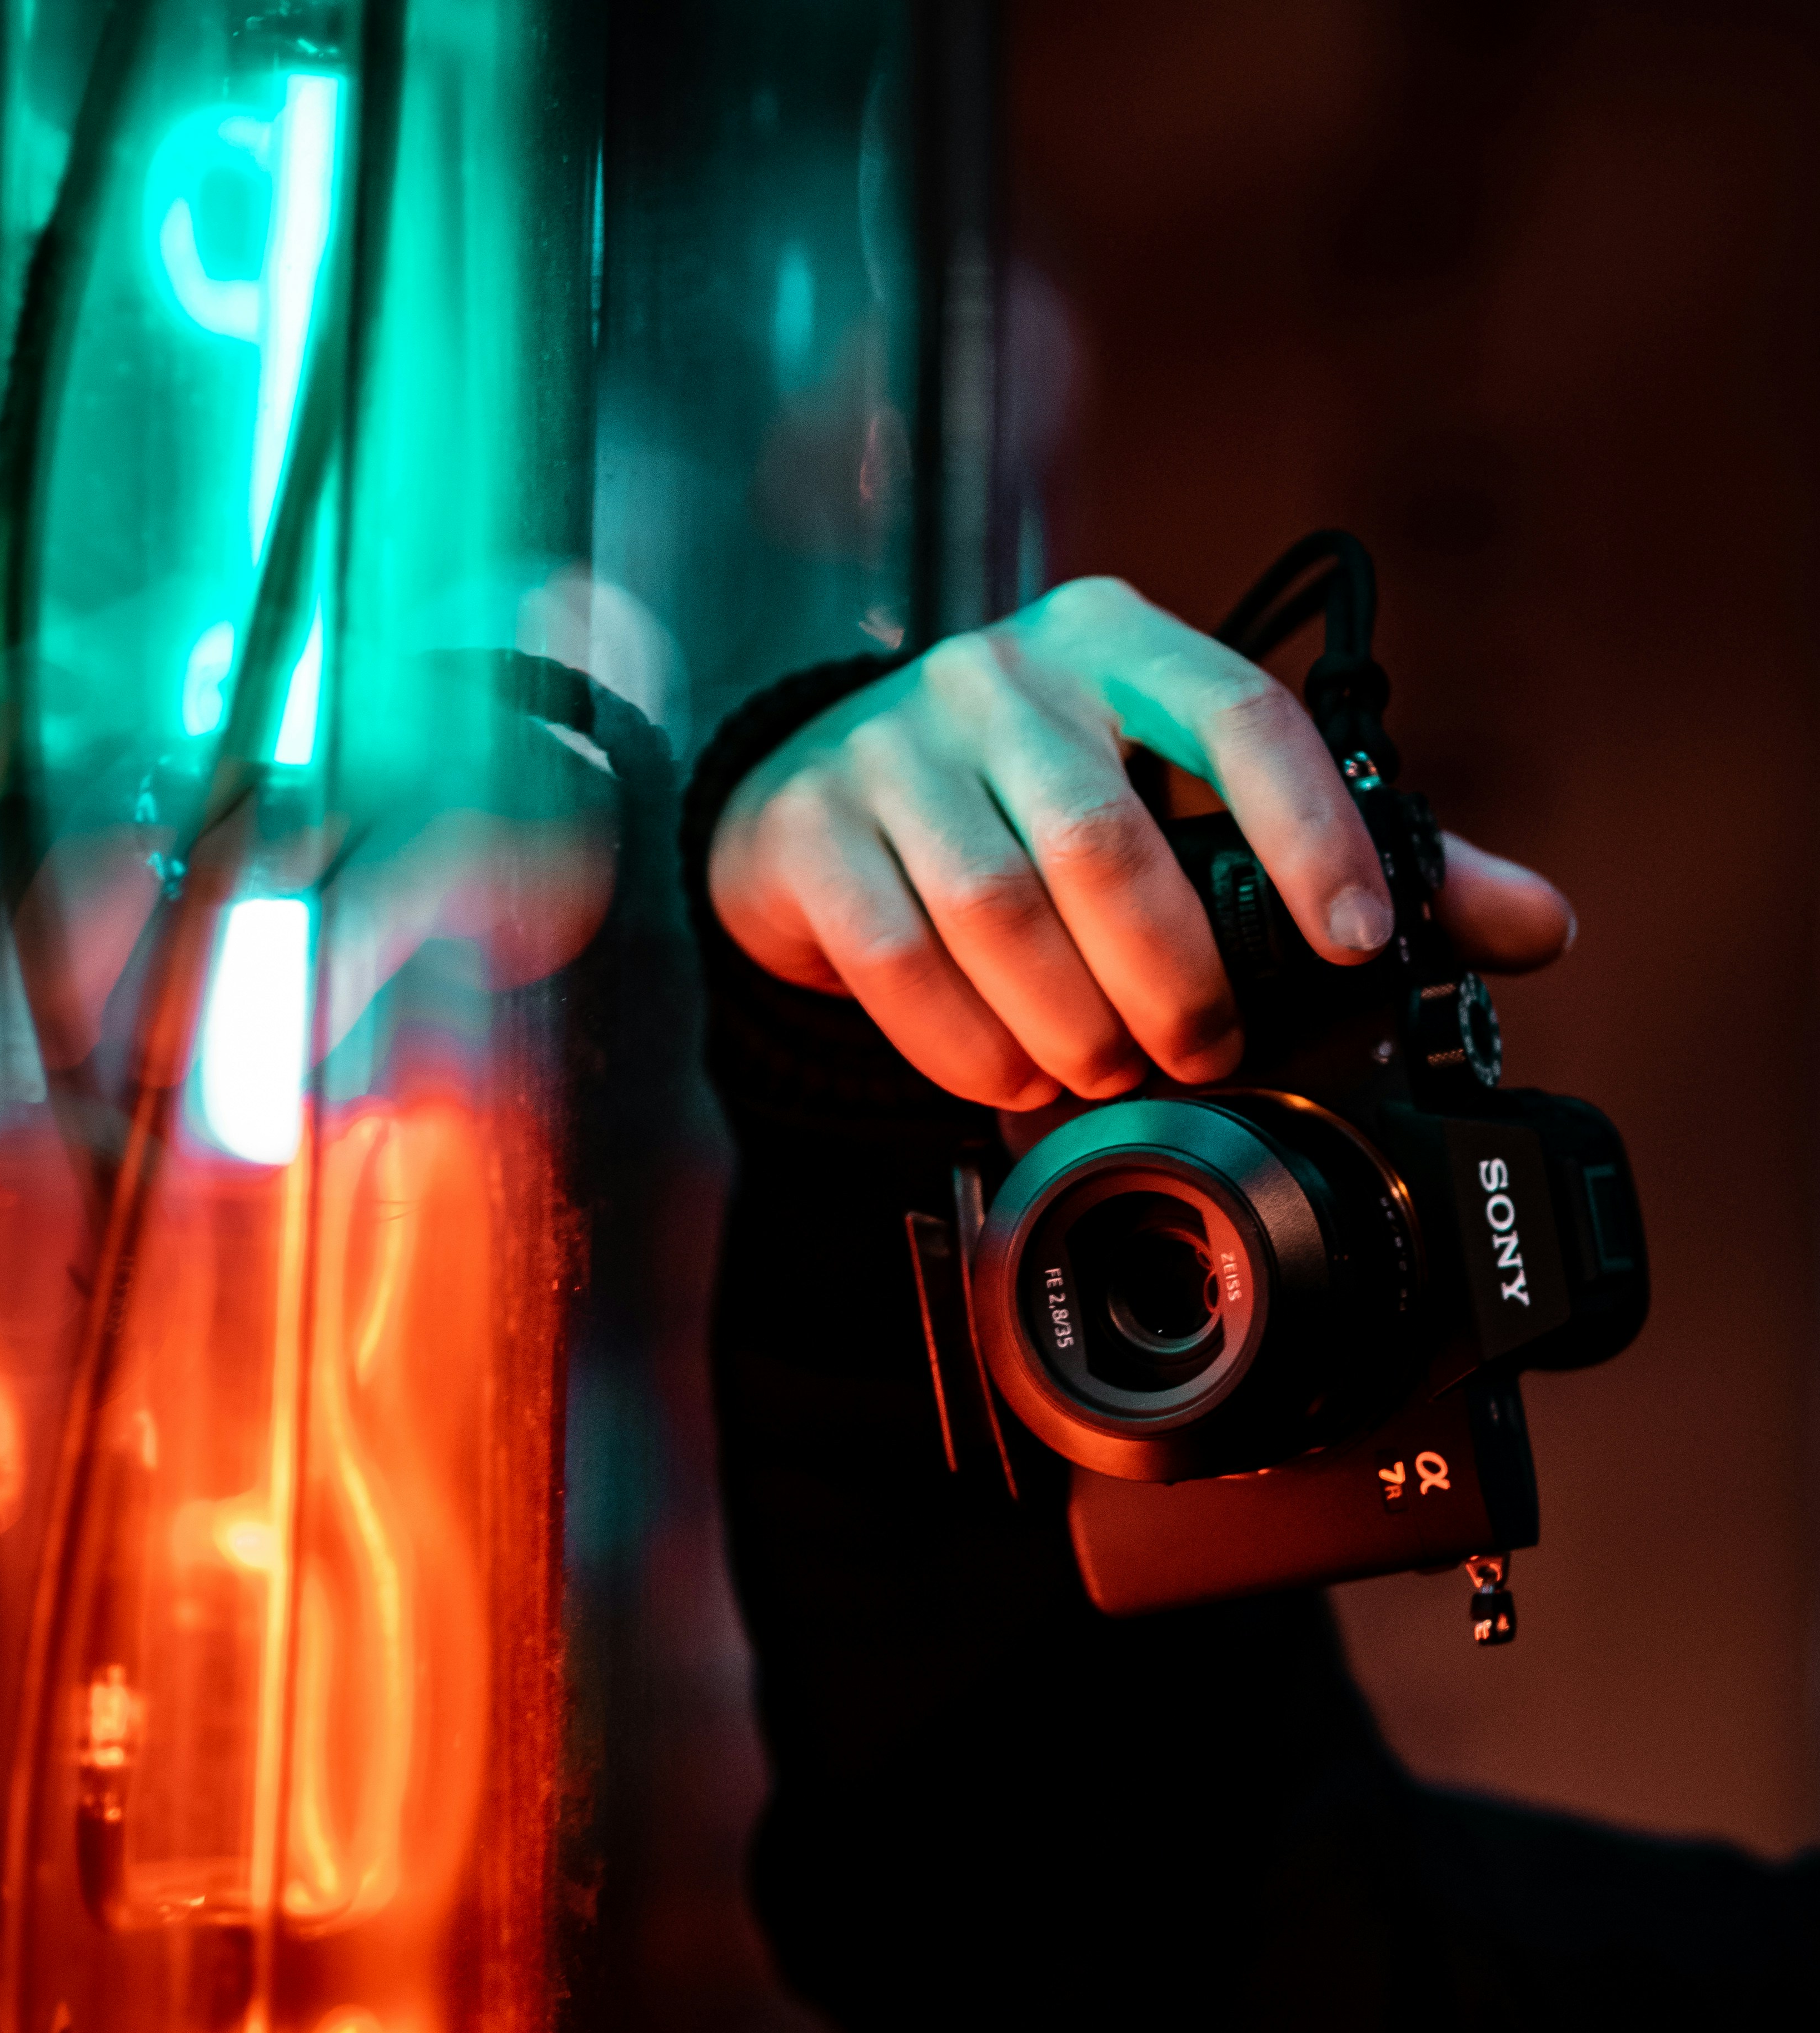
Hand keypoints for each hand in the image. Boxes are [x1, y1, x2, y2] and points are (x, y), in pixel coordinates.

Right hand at [709, 577, 1573, 1110]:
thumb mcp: (1175, 798)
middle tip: (1199, 1054)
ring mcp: (890, 742)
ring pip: (999, 910)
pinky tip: (1008, 1079)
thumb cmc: (1027, 805)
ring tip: (1099, 1076)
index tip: (1355, 942)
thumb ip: (1343, 852)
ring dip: (1069, 1026)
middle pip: (1107, 842)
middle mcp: (999, 672)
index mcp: (1114, 641)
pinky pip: (897, 960)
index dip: (1308, 832)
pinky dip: (967, 1047)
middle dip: (1172, 981)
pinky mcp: (808, 829)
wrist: (811, 801)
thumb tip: (1536, 924)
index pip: (1239, 711)